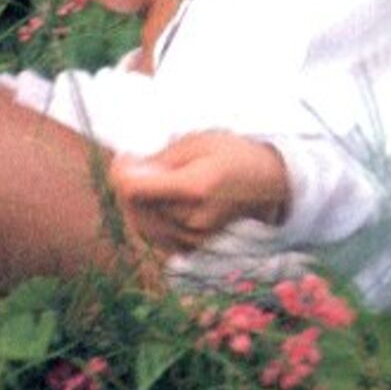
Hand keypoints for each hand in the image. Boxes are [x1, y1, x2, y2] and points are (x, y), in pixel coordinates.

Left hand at [109, 131, 290, 256]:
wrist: (268, 183)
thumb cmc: (233, 154)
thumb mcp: (197, 143)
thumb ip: (159, 160)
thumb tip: (124, 173)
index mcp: (195, 187)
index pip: (135, 190)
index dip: (121, 173)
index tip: (126, 157)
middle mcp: (193, 219)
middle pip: (135, 208)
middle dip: (126, 186)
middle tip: (132, 163)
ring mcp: (194, 237)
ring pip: (141, 224)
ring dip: (135, 203)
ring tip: (147, 180)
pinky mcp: (194, 246)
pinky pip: (155, 236)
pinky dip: (147, 218)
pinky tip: (155, 200)